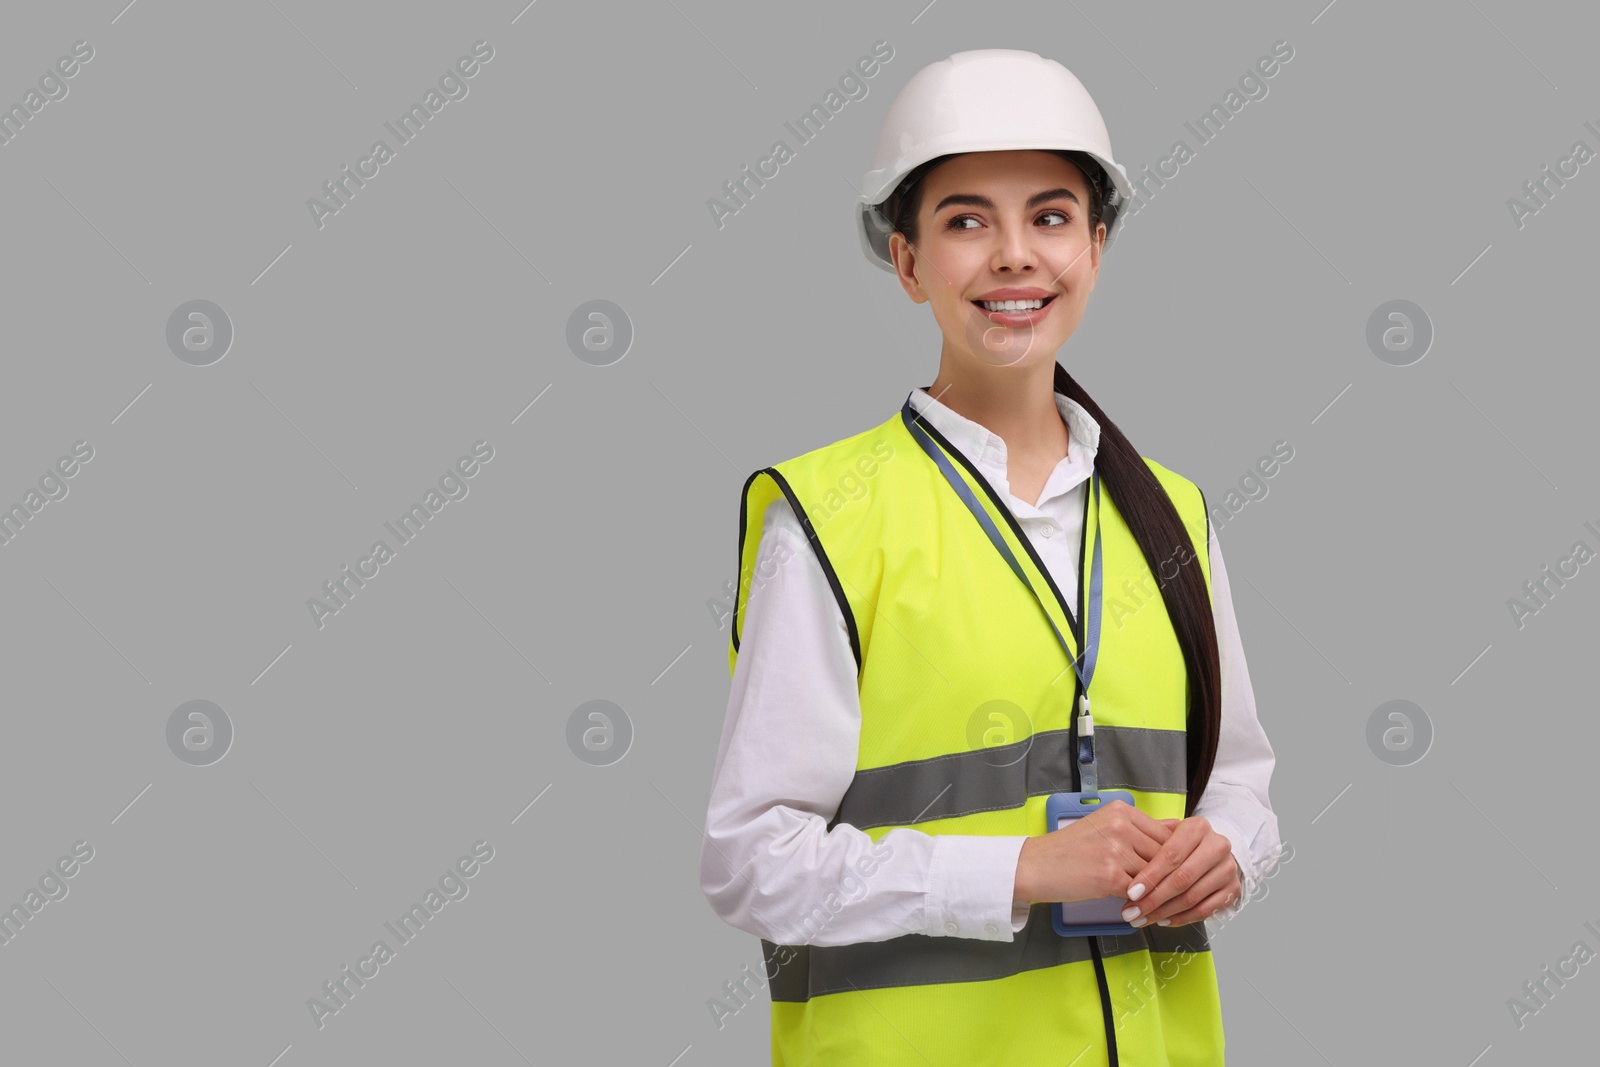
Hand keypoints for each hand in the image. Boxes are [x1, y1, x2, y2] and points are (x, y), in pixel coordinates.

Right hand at [1014, 799, 1176, 905]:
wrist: (1037, 865)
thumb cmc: (1071, 849)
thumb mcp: (1106, 827)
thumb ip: (1141, 829)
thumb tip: (1178, 829)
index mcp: (1122, 811)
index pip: (1165, 835)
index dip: (1171, 858)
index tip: (1171, 871)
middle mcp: (1121, 826)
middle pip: (1163, 855)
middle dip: (1166, 876)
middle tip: (1166, 891)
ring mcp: (1116, 850)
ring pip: (1153, 875)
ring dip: (1154, 891)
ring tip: (1150, 901)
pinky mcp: (1110, 875)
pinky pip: (1139, 892)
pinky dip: (1140, 902)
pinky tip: (1134, 906)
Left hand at [1119, 816, 1239, 927]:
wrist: (1215, 848)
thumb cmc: (1183, 843)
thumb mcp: (1167, 834)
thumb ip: (1150, 846)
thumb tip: (1125, 866)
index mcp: (1197, 828)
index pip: (1171, 855)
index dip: (1150, 876)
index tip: (1131, 892)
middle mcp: (1217, 846)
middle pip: (1182, 879)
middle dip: (1154, 899)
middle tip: (1132, 912)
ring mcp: (1227, 869)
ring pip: (1192, 897)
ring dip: (1164, 912)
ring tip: (1143, 919)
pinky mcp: (1233, 889)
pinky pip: (1205, 910)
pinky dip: (1182, 918)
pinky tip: (1163, 920)